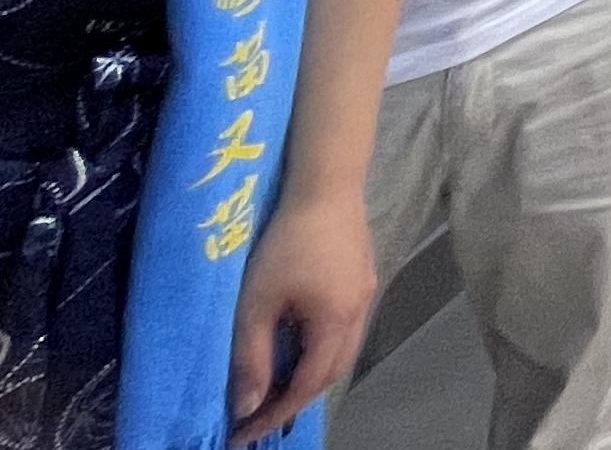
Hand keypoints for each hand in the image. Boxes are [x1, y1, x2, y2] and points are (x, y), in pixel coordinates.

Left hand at [230, 189, 377, 442]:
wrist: (325, 185)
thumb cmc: (285, 243)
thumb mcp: (257, 303)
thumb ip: (253, 357)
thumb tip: (246, 407)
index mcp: (336, 323)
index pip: (308, 386)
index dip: (276, 414)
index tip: (245, 434)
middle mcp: (359, 313)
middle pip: (331, 373)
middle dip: (296, 400)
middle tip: (260, 415)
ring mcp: (365, 293)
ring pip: (342, 351)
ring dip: (311, 375)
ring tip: (277, 385)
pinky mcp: (362, 277)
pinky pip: (345, 329)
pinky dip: (322, 350)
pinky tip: (300, 343)